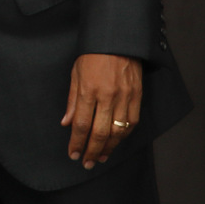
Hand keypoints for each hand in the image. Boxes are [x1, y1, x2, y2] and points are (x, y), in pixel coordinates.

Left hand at [62, 53, 143, 168]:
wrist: (117, 40)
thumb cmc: (93, 55)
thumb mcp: (75, 74)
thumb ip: (72, 101)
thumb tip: (66, 123)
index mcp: (89, 90)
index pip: (82, 124)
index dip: (77, 142)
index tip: (73, 154)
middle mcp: (108, 96)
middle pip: (100, 132)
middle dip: (92, 151)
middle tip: (87, 163)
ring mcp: (125, 97)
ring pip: (118, 131)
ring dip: (109, 147)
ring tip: (100, 157)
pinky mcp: (137, 96)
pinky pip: (132, 122)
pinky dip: (124, 135)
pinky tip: (116, 142)